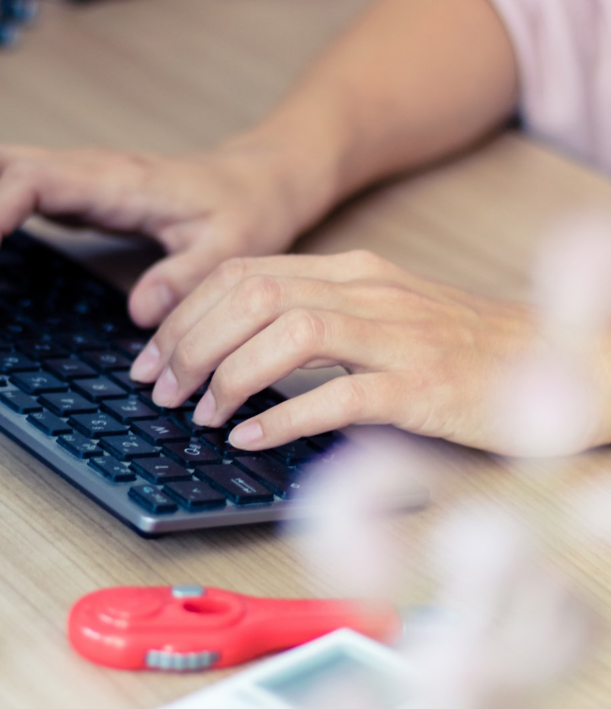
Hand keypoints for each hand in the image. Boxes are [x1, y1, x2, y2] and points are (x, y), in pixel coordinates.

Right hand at [0, 137, 320, 326]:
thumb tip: (138, 315)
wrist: (259, 180)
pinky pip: (10, 186)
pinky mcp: (79, 191)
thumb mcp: (230, 249)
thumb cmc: (246, 209)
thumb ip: (186, 280)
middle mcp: (88, 170)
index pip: (26, 184)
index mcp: (116, 180)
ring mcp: (80, 177)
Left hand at [129, 250, 582, 455]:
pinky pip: (338, 396)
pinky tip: (250, 437)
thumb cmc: (458, 347)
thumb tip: (236, 346)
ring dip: (228, 377)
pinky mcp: (423, 387)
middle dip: (190, 344)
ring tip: (200, 415)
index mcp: (352, 271)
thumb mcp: (380, 316)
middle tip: (162, 390)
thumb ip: (315, 319)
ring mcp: (397, 335)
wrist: (555, 362)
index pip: (244, 274)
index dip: (186, 314)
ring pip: (287, 335)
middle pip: (252, 297)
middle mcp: (369, 291)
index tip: (153, 355)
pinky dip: (283, 416)